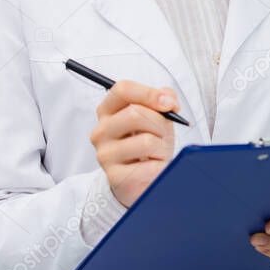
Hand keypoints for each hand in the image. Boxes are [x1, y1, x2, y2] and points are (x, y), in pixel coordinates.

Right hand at [90, 80, 179, 208]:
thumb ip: (162, 101)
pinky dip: (160, 167)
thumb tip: (168, 99)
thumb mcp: (156, 118)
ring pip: (146, 141)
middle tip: (164, 136)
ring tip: (158, 154)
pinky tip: (153, 168)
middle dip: (160, 124)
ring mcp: (105, 155)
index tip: (169, 104)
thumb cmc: (148, 144)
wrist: (140, 180)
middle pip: (136, 114)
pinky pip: (150, 166)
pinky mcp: (115, 177)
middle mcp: (101, 131)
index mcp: (108, 111)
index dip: (149, 93)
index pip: (122, 90)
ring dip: (163, 148)